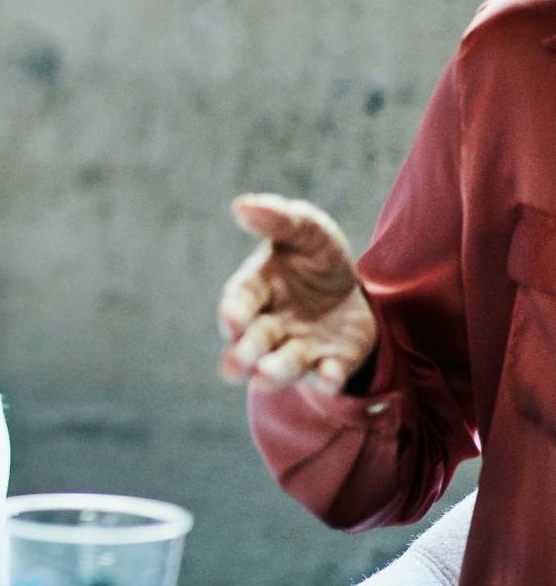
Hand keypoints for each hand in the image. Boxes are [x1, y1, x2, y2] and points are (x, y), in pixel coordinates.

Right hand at [217, 192, 377, 391]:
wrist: (353, 290)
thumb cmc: (315, 256)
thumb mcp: (307, 230)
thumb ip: (279, 219)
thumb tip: (241, 206)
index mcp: (256, 289)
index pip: (238, 301)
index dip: (233, 313)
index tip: (233, 321)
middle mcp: (270, 324)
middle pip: (253, 342)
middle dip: (243, 354)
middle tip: (236, 366)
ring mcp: (299, 347)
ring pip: (282, 365)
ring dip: (274, 373)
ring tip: (265, 378)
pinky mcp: (331, 364)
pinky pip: (327, 375)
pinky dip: (326, 378)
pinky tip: (328, 378)